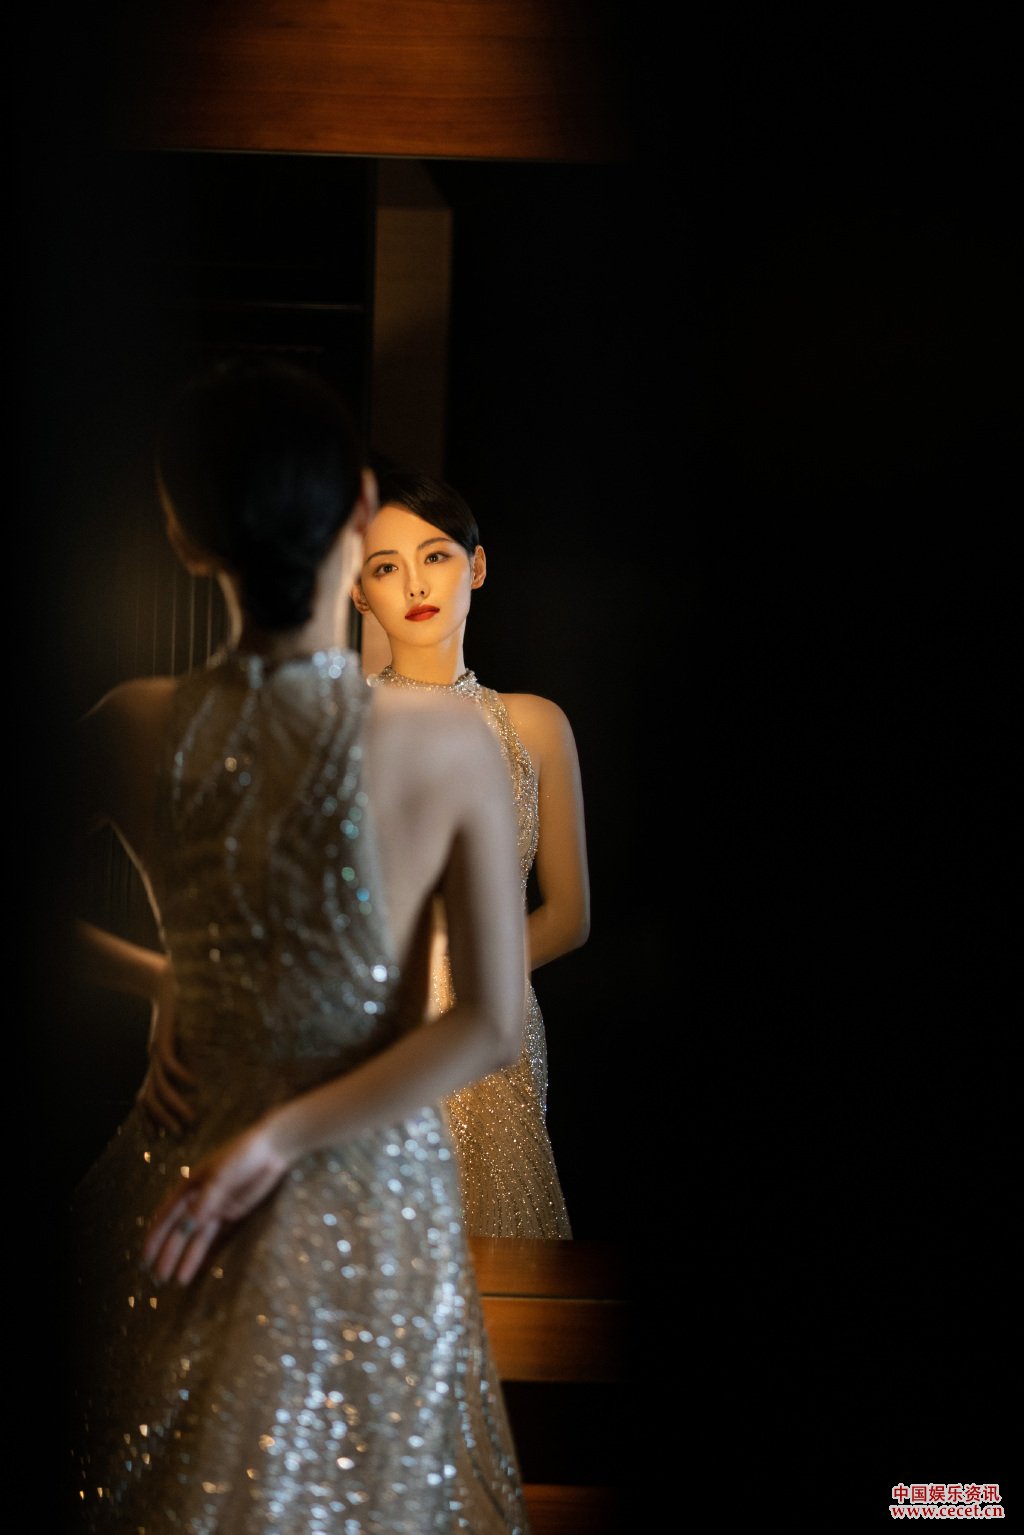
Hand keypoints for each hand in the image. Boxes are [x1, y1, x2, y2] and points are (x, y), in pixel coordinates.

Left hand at [136, 962, 197, 1132]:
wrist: (167, 982)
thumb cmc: (182, 1010)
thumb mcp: (187, 1038)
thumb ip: (194, 1055)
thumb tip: (213, 1071)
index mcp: (158, 1064)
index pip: (147, 1098)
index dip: (150, 1118)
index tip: (159, 1138)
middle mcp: (154, 1062)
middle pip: (151, 1099)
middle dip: (163, 1119)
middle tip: (179, 1134)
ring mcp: (157, 1052)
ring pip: (161, 1087)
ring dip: (173, 1105)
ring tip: (189, 1118)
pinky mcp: (164, 1039)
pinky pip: (170, 1063)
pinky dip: (181, 1075)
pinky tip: (194, 1082)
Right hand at [143, 1119, 290, 1284]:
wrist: (272, 1150)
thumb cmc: (242, 1155)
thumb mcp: (220, 1176)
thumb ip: (204, 1202)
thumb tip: (186, 1227)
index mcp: (189, 1186)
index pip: (166, 1217)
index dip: (154, 1238)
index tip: (144, 1259)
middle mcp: (199, 1200)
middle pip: (180, 1231)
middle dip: (169, 1254)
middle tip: (158, 1278)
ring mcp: (216, 1208)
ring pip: (197, 1238)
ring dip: (187, 1258)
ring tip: (177, 1282)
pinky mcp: (232, 1215)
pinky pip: (216, 1238)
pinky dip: (206, 1253)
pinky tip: (199, 1269)